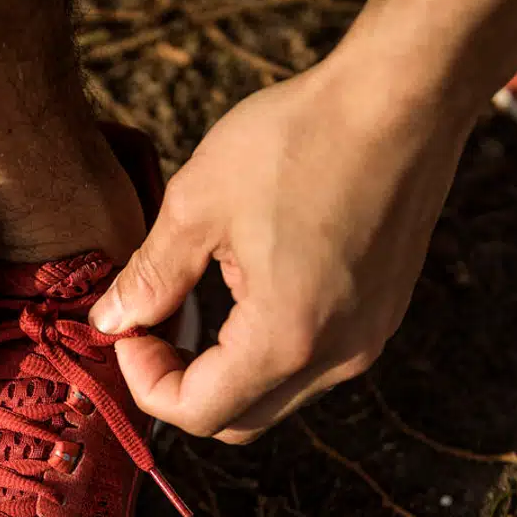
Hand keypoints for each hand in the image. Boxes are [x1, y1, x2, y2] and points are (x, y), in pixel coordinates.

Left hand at [89, 46, 476, 443]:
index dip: (145, 383)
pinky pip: (312, 362)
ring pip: (276, 394)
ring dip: (223, 368)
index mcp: (285, 339)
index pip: (197, 413)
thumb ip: (151, 277)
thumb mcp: (199, 203)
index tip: (127, 329)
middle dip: (181, 386)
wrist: (404, 96)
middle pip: (238, 420)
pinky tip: (246, 284)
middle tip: (150, 326)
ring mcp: (368, 341)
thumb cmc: (299, 140)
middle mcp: (337, 359)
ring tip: (194, 300)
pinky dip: (266, 347)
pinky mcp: (382, 315)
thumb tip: (112, 321)